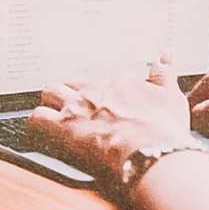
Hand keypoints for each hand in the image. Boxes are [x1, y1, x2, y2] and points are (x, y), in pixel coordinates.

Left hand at [12, 83, 166, 197]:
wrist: (152, 153)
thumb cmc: (165, 131)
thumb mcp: (172, 97)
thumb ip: (164, 74)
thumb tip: (164, 56)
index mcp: (118, 84)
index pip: (100, 82)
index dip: (100, 97)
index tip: (104, 109)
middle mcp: (95, 91)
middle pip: (70, 84)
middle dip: (69, 95)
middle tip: (75, 112)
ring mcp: (77, 108)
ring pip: (50, 93)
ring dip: (51, 105)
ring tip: (55, 118)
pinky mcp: (62, 128)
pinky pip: (36, 118)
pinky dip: (37, 125)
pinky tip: (42, 132)